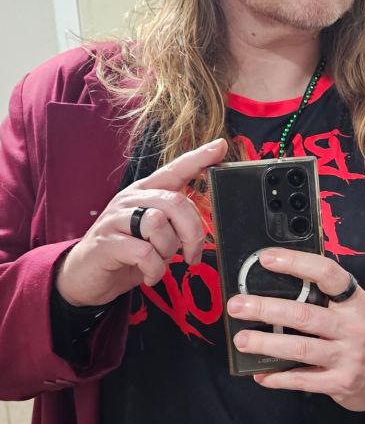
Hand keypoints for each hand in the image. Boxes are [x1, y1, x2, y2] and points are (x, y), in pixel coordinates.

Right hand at [56, 139, 228, 306]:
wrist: (86, 277)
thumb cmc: (127, 253)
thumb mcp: (155, 234)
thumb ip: (175, 223)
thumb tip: (204, 226)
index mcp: (145, 193)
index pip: (174, 170)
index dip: (198, 158)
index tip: (219, 146)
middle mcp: (130, 200)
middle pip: (175, 203)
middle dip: (192, 233)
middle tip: (192, 255)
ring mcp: (115, 219)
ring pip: (158, 224)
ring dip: (168, 250)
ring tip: (159, 261)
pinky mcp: (106, 242)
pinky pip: (145, 253)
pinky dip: (155, 269)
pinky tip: (150, 275)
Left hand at [225, 249, 364, 411]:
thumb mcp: (356, 309)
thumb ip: (327, 297)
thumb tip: (280, 283)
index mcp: (355, 301)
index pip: (327, 274)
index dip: (296, 263)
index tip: (267, 259)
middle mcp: (354, 326)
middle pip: (304, 314)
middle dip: (265, 309)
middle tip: (238, 306)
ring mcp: (348, 356)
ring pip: (300, 348)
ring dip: (266, 343)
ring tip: (242, 340)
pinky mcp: (340, 382)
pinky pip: (303, 379)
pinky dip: (278, 377)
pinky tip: (260, 373)